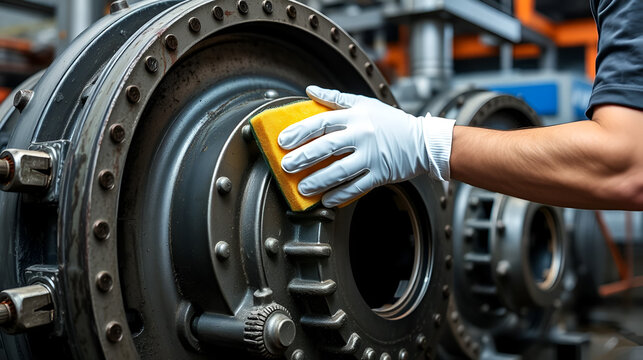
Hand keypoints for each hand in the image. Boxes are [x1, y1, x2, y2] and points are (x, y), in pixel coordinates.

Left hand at [278, 86, 454, 207]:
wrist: (422, 141)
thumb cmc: (391, 122)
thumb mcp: (364, 103)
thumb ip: (335, 98)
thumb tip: (310, 90)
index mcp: (356, 116)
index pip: (322, 122)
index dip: (300, 131)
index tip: (283, 140)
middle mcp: (363, 135)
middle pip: (328, 146)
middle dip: (304, 157)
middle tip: (286, 165)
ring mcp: (372, 156)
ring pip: (340, 170)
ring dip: (318, 180)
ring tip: (302, 187)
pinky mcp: (380, 174)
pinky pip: (356, 187)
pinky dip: (339, 195)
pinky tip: (325, 199)